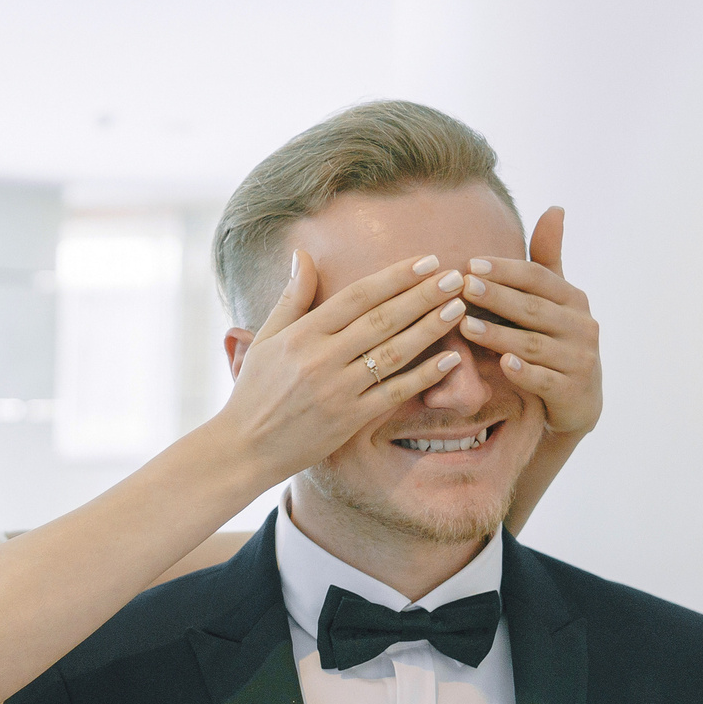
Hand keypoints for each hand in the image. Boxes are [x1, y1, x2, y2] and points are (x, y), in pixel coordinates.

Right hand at [216, 251, 471, 478]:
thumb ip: (291, 297)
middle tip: (456, 276)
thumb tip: (304, 255)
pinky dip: (424, 376)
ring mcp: (337, 391)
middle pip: (383, 319)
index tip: (426, 260)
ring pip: (394, 353)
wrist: (244, 448)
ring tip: (458, 307)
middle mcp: (321, 359)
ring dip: (430, 329)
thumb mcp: (265, 338)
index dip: (396, 277)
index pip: (358, 296)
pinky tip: (450, 359)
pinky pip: (394, 394)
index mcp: (302, 335)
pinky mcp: (349, 420)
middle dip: (423, 296)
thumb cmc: (254, 391)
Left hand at [458, 207, 602, 436]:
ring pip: (534, 344)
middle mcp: (582, 326)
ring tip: (465, 326)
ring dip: (499, 335)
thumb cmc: (557, 342)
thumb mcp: (555, 300)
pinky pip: (545, 379)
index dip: (506, 270)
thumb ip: (548, 260)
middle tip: (463, 287)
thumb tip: (555, 207)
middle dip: (497, 297)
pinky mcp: (572, 391)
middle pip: (533, 308)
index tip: (470, 263)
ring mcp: (579, 360)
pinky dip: (524, 372)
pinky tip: (503, 364)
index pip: (538, 279)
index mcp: (574, 300)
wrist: (578, 402)